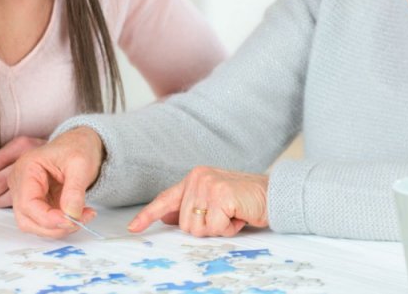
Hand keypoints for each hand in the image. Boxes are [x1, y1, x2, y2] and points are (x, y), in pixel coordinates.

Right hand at [9, 127, 103, 237]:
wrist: (80, 144)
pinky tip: (77, 215)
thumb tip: (71, 215)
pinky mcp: (37, 203)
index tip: (71, 221)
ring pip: (34, 224)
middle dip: (54, 226)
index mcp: (27, 168)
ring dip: (58, 228)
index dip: (48, 218)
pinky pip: (44, 222)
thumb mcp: (81, 164)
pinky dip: (61, 224)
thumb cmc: (77, 147)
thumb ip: (75, 191)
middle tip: (80, 220)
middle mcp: (21, 183)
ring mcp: (27, 194)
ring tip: (82, 216)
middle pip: (27, 219)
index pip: (28, 203)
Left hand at [127, 166, 268, 237]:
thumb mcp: (214, 201)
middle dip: (206, 227)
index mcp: (194, 178)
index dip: (148, 215)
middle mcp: (198, 178)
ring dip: (218, 229)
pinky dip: (229, 228)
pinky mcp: (220, 196)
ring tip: (232, 215)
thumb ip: (192, 207)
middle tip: (225, 216)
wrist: (274, 194)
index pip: (166, 199)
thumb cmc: (245, 200)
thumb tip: (168, 218)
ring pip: (197, 228)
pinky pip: (215, 227)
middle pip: (184, 223)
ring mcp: (208, 185)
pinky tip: (239, 215)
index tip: (133, 227)